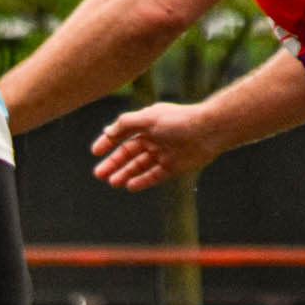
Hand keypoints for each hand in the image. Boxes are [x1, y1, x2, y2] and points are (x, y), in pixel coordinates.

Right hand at [90, 102, 220, 191]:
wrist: (209, 131)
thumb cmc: (179, 121)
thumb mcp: (148, 118)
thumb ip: (125, 124)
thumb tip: (106, 131)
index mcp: (147, 125)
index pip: (122, 134)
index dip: (108, 142)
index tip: (95, 152)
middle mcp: (154, 139)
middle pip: (129, 153)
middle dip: (114, 163)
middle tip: (99, 174)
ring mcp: (164, 154)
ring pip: (139, 166)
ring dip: (125, 173)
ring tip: (112, 182)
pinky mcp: (173, 167)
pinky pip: (154, 176)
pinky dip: (142, 181)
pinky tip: (130, 186)